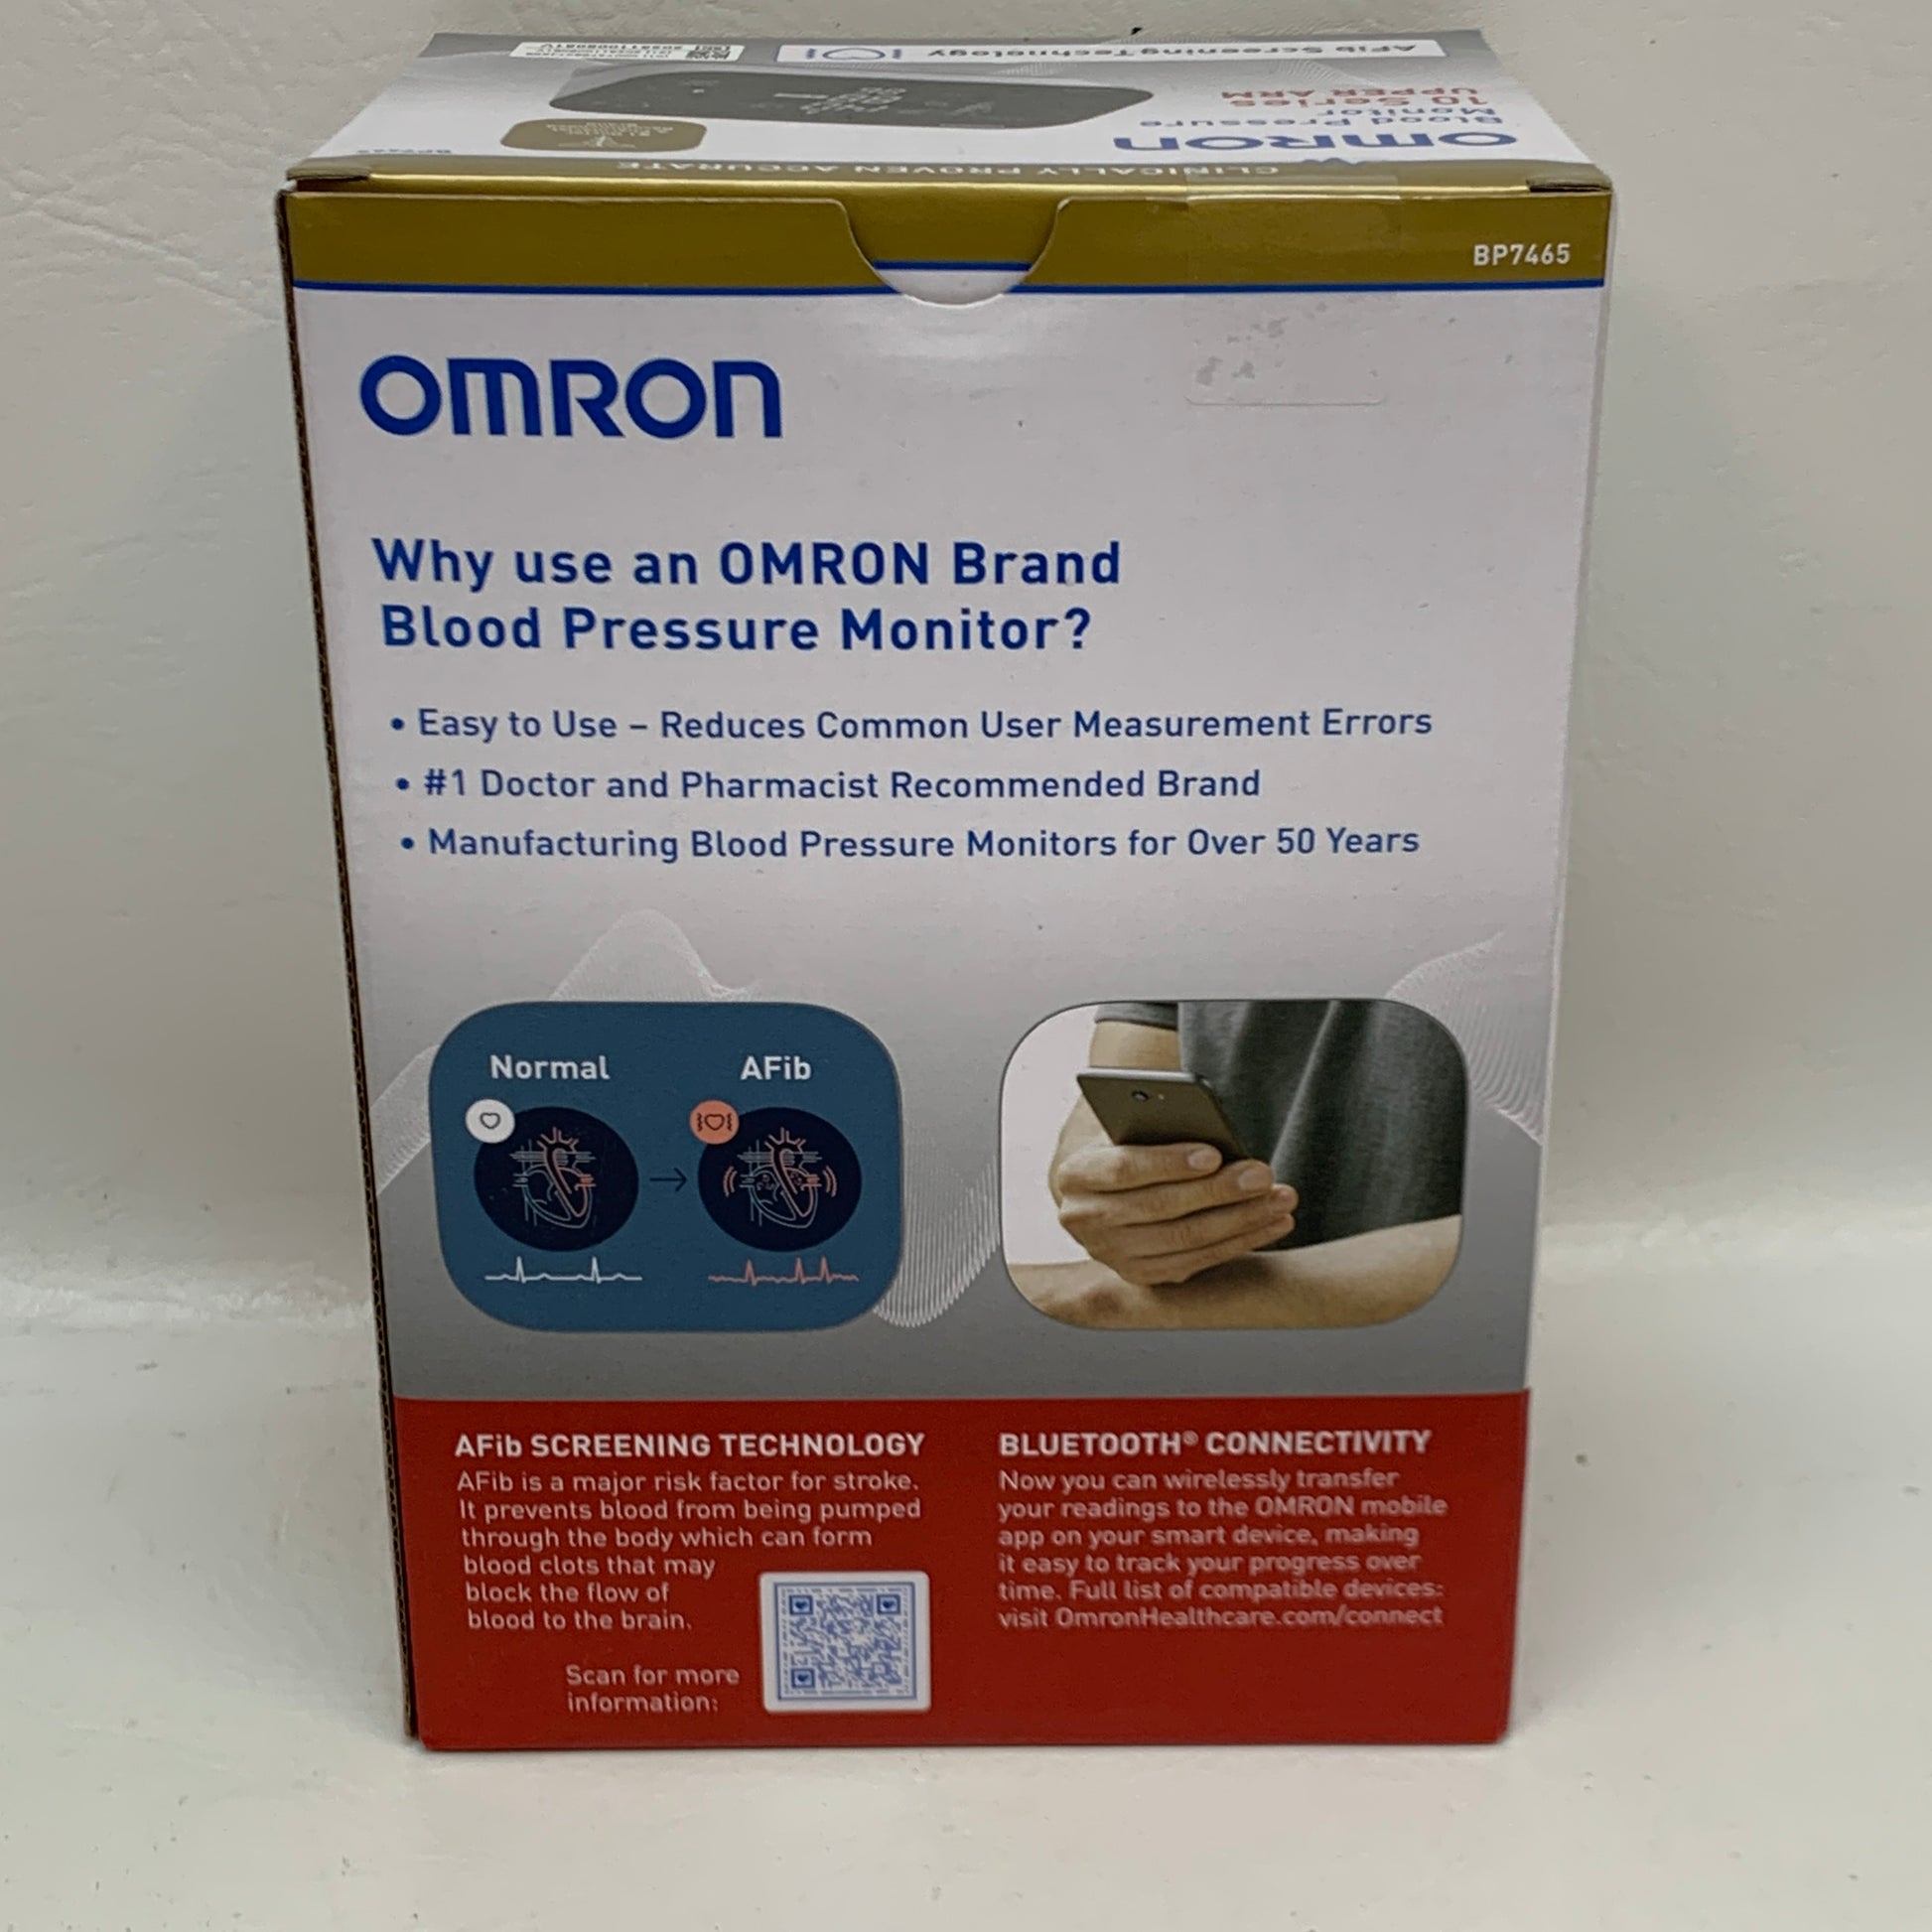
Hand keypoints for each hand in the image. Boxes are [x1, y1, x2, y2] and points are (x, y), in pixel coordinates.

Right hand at [1052, 1140, 1297, 1285]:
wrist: (1100, 1186)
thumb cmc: (1127, 1143)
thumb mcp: (1129, 1127)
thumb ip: (1156, 1128)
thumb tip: (1213, 1135)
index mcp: (1075, 1175)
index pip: (1123, 1168)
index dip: (1168, 1162)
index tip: (1214, 1153)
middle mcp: (1084, 1220)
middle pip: (1160, 1208)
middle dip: (1218, 1191)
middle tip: (1263, 1175)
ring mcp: (1111, 1254)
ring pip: (1185, 1240)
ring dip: (1241, 1220)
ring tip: (1280, 1198)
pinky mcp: (1140, 1275)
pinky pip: (1198, 1262)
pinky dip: (1240, 1242)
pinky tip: (1273, 1223)